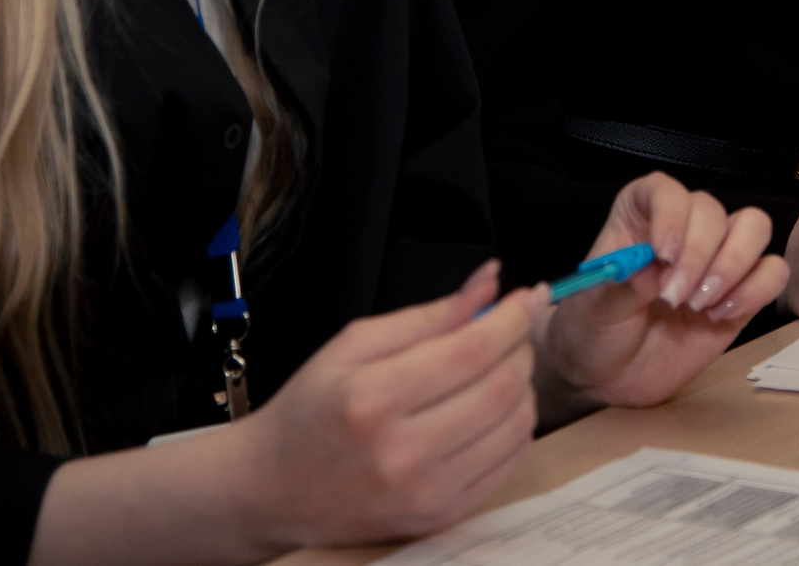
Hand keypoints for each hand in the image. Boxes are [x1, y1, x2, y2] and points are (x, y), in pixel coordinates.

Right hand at [219, 261, 542, 551]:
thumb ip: (428, 315)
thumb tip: (488, 282)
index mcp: (374, 397)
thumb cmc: (311, 410)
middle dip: (521, 347)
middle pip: (502, 387)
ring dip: (523, 386)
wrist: (274, 487)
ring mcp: (425, 491)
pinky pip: (507, 464)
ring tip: (501, 367)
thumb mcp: (354, 344)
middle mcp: (403, 451)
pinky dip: (514, 427)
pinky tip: (494, 409)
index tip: (524, 297)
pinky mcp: (440, 516)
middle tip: (512, 329)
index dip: (511, 318)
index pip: (472, 350)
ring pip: (515, 426)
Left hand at [536, 173, 787, 419]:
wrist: (610, 376)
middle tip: (674, 297)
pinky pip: (773, 272)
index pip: (665, 190)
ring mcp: (717, 259)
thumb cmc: (594, 329)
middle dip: (699, 254)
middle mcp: (684, 228)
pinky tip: (719, 316)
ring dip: (733, 264)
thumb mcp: (594, 309)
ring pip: (755, 227)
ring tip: (700, 304)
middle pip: (712, 210)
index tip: (662, 253)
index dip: (670, 214)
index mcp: (639, 216)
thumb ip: (623, 286)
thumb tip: (653, 269)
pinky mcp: (742, 293)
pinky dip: (755, 290)